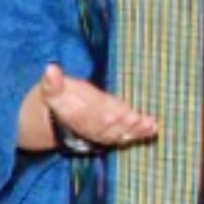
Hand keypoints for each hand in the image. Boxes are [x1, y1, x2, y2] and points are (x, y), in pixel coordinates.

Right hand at [33, 64, 162, 150]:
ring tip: (150, 125)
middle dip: (124, 123)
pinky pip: (126, 136)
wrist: (56, 121)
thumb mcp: (50, 90)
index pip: (92, 116)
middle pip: (109, 126)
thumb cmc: (59, 99)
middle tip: (139, 119)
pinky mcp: (112, 133)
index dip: (104, 115)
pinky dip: (139, 134)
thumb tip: (50, 68)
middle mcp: (92, 125)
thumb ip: (53, 82)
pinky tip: (153, 129)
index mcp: (78, 114)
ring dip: (135, 130)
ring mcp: (103, 132)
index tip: (116, 113)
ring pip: (120, 133)